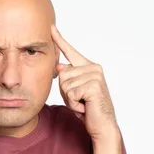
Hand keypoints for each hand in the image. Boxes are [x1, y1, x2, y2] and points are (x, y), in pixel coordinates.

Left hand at [51, 25, 117, 140]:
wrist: (102, 126)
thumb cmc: (88, 109)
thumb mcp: (73, 92)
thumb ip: (68, 78)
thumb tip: (60, 66)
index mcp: (88, 66)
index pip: (70, 51)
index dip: (59, 40)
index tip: (51, 27)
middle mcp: (93, 67)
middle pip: (62, 75)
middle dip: (66, 93)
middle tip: (80, 100)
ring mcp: (95, 75)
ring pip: (65, 85)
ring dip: (71, 100)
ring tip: (84, 103)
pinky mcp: (94, 85)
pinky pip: (71, 93)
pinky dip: (75, 104)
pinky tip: (86, 107)